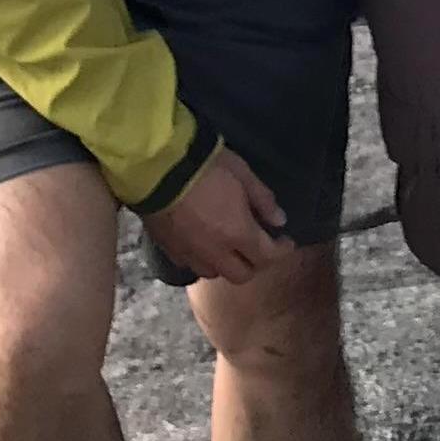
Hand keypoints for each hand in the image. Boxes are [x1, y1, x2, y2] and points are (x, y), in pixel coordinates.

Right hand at [143, 140, 288, 285]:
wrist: (155, 167)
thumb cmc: (205, 165)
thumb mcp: (242, 174)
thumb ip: (263, 200)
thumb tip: (279, 221)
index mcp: (238, 234)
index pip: (268, 257)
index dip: (281, 251)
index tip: (285, 241)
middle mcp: (216, 253)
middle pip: (242, 275)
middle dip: (256, 263)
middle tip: (259, 246)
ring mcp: (190, 255)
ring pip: (215, 274)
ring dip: (227, 264)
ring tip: (229, 246)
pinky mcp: (168, 250)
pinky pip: (191, 265)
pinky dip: (202, 259)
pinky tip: (202, 244)